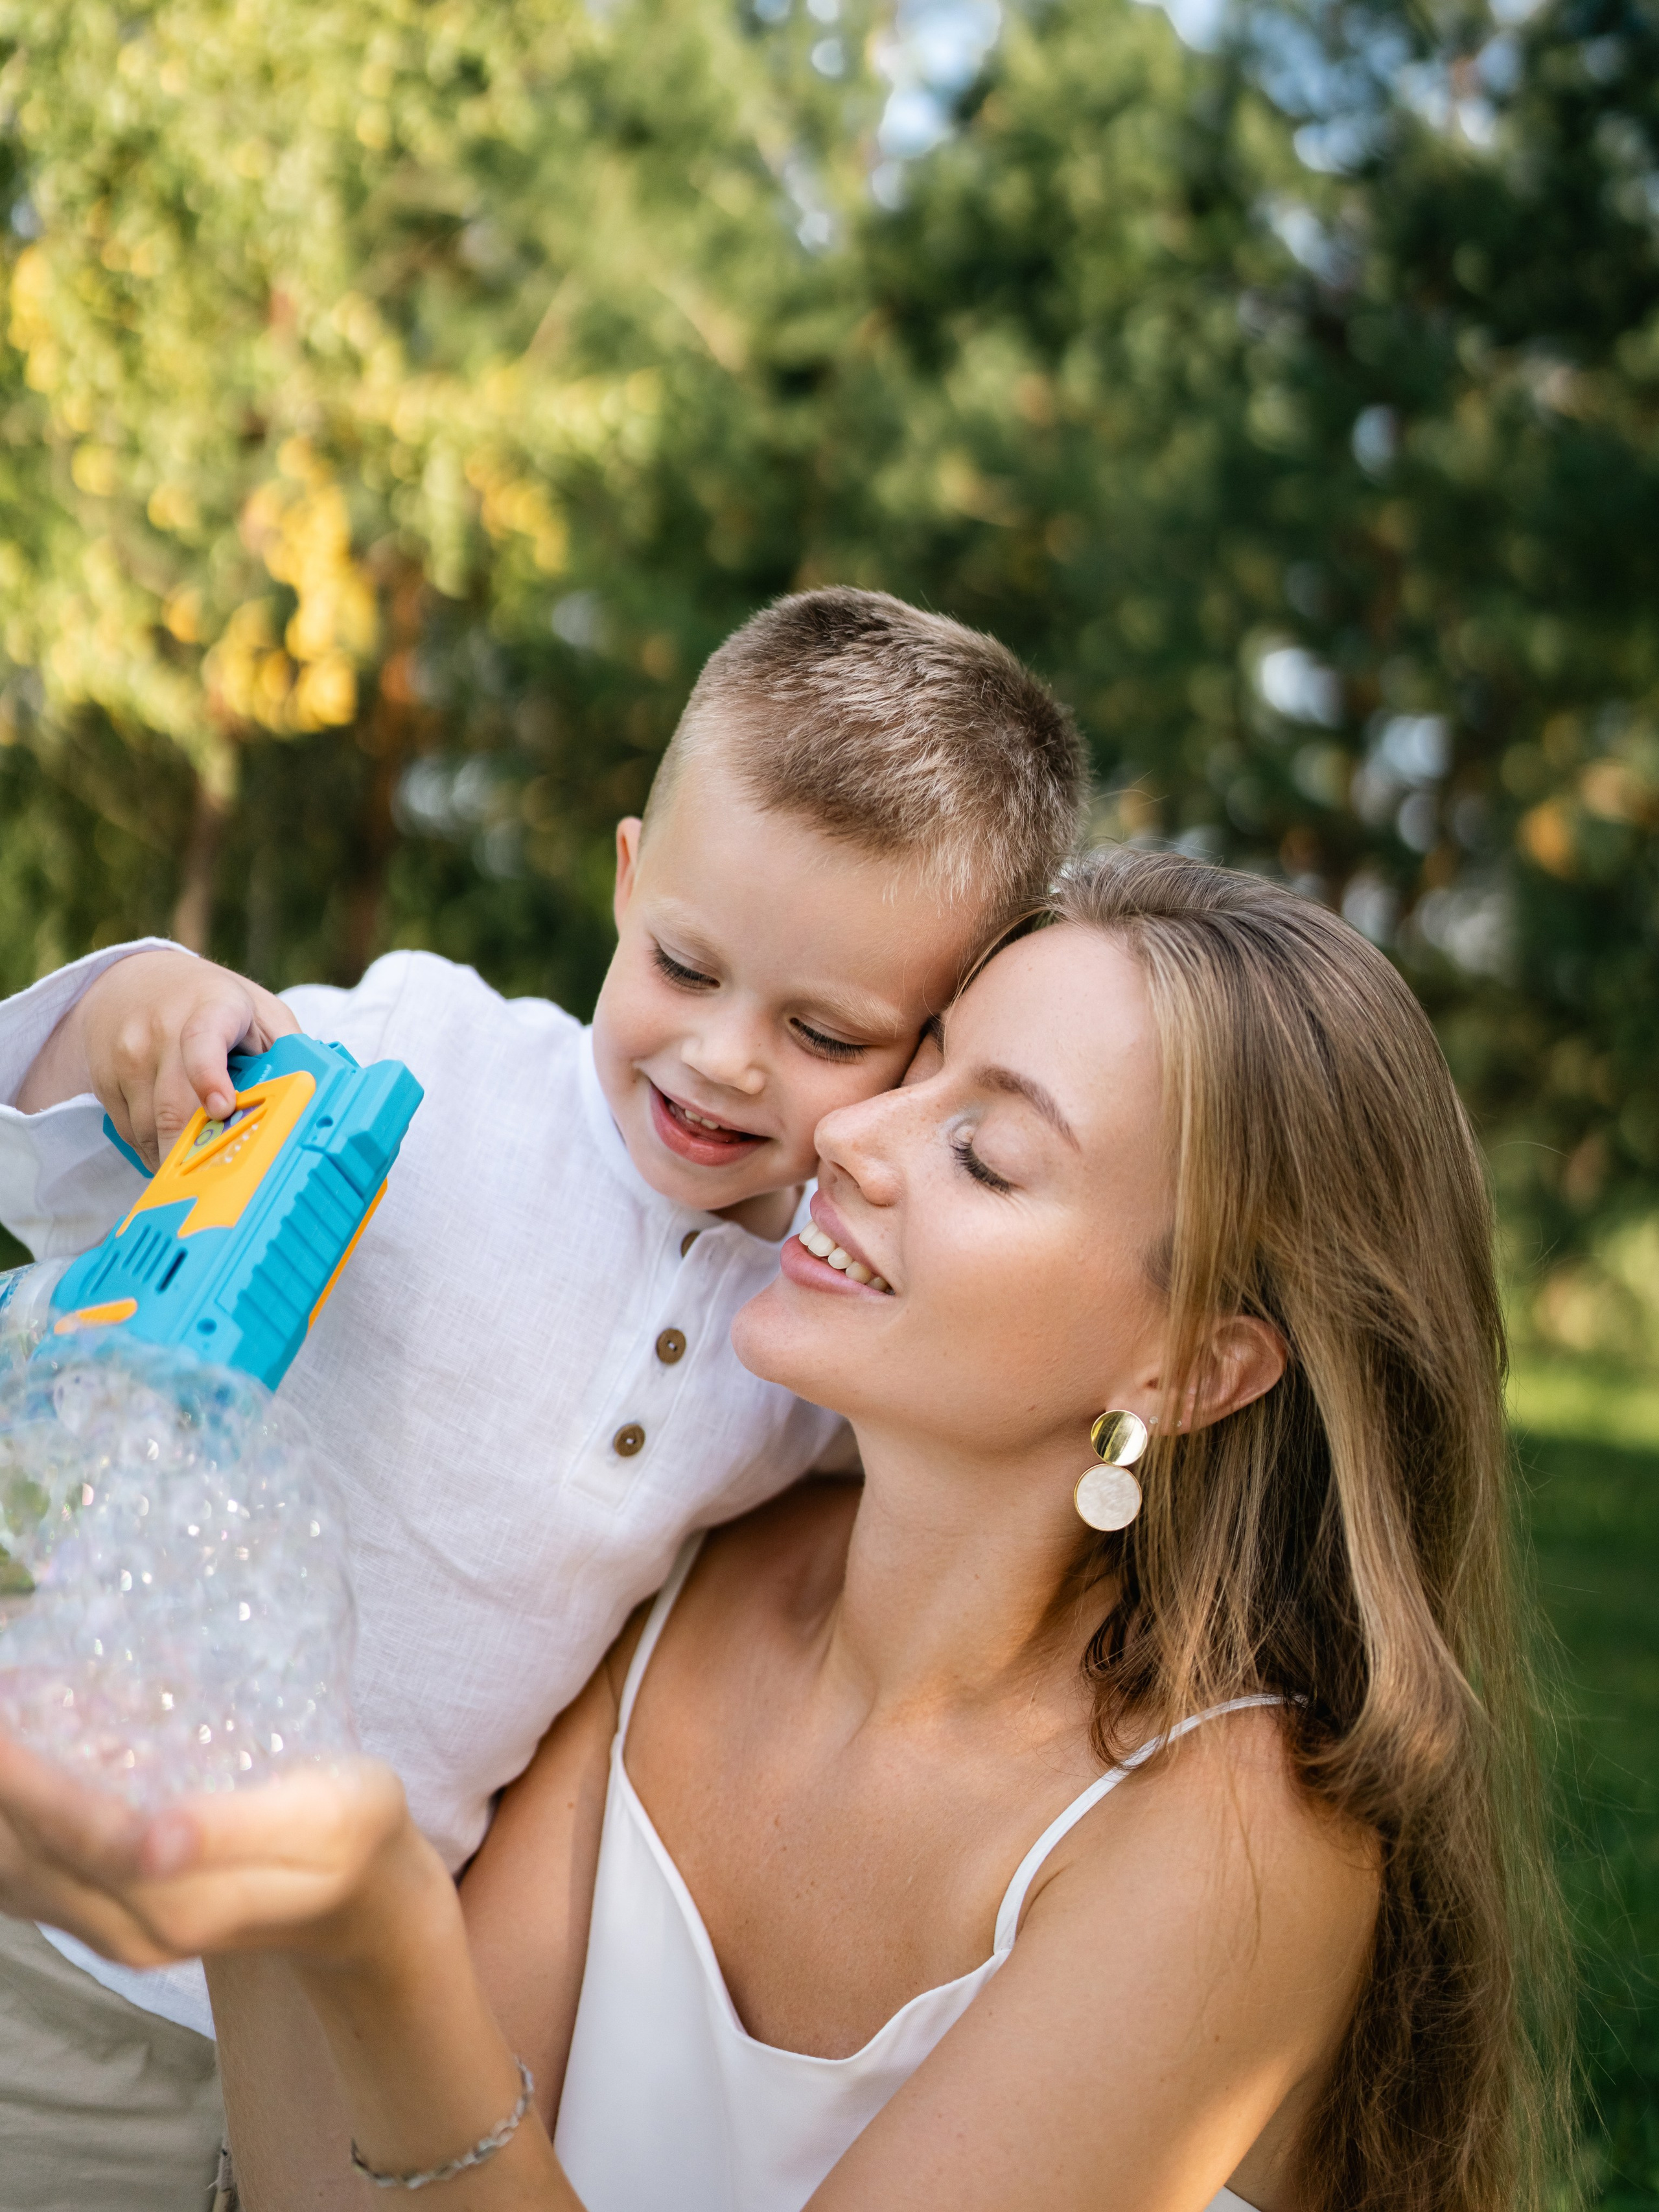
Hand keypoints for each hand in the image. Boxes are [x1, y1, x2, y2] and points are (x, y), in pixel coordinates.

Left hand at [0, 1729, 412, 1970]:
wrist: (357, 1895)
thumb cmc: (348, 1832)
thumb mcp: (320, 1820)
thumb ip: (233, 1830)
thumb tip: (154, 1842)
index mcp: (183, 1905)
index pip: (83, 1836)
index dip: (28, 1779)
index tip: (0, 1715)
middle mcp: (131, 1930)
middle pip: (27, 1856)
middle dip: (2, 1779)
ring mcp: (108, 1930)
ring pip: (14, 1870)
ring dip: (0, 1801)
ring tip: (2, 1716)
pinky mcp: (100, 1915)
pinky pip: (25, 1872)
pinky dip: (9, 1822)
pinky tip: (15, 1763)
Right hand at [17, 949, 298, 1170]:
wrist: (131, 980)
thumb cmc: (211, 1002)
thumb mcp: (259, 1010)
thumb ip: (288, 1047)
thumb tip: (320, 1096)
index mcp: (211, 1008)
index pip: (203, 1042)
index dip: (209, 1077)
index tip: (222, 1108)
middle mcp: (161, 1031)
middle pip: (172, 1107)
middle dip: (194, 1154)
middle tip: (220, 1188)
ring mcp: (127, 1056)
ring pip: (148, 1128)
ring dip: (175, 1158)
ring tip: (202, 1172)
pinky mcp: (104, 1080)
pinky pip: (128, 1132)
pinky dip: (152, 1150)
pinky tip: (173, 1150)